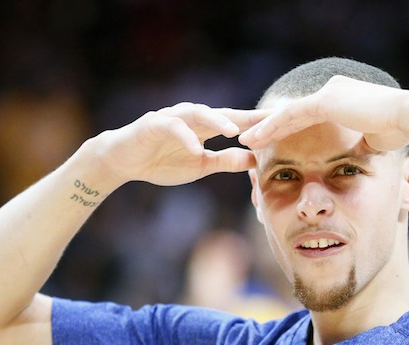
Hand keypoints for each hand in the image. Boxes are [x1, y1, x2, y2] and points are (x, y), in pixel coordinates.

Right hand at [90, 103, 269, 186]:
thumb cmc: (162, 161)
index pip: (237, 122)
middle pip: (224, 113)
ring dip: (217, 121)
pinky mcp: (153, 124)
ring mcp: (172, 118)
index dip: (259, 124)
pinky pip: (172, 128)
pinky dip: (185, 137)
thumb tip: (254, 160)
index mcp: (205, 127)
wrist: (124, 161)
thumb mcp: (200, 166)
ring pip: (198, 114)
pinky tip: (197, 148)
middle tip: (270, 122)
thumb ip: (225, 161)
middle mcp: (192, 117)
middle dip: (247, 117)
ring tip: (235, 132)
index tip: (284, 127)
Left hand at [239, 76, 408, 151]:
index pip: (307, 116)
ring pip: (287, 113)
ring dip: (264, 127)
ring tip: (245, 139)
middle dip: (269, 126)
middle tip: (249, 137)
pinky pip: (291, 116)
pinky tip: (256, 137)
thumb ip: (360, 143)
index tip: (272, 142)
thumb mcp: (374, 139)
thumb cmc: (397, 129)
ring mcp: (327, 94)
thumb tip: (357, 153)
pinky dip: (272, 127)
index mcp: (342, 99)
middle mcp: (331, 91)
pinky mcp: (325, 101)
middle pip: (293, 112)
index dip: (287, 129)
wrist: (408, 116)